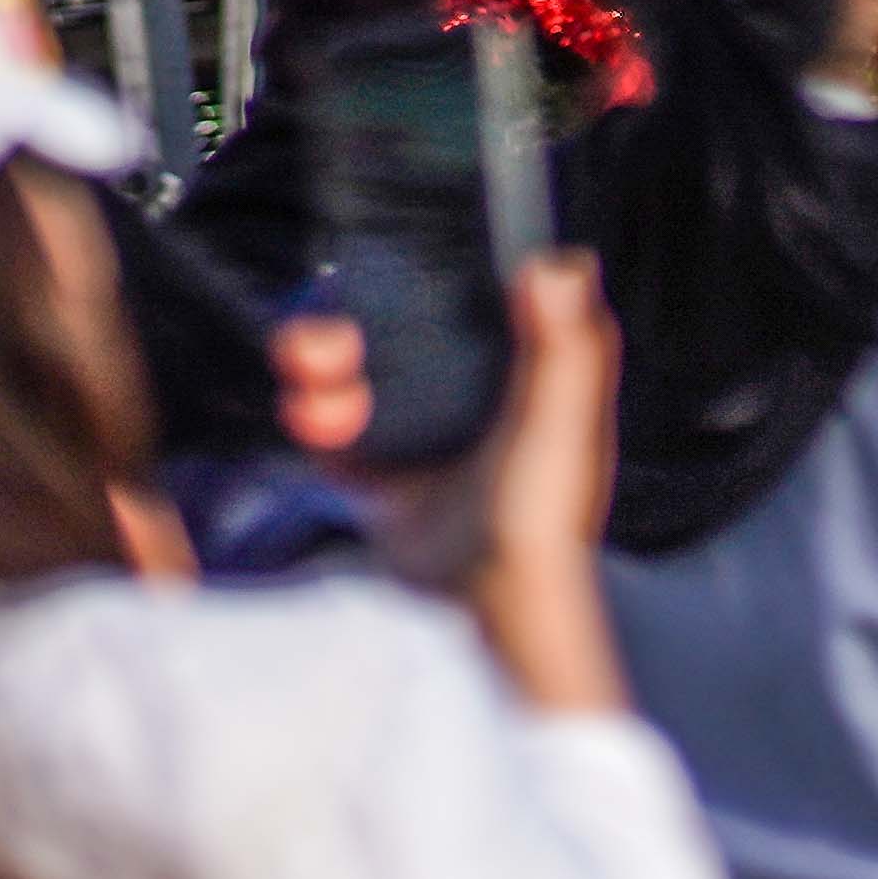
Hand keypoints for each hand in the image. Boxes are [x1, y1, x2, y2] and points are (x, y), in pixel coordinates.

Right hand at [274, 249, 627, 714]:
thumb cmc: (540, 522)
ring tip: (316, 383)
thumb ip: (564, 346)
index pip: (473, 295)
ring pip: (357, 368)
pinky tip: (313, 418)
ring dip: (322, 363)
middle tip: (327, 342)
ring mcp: (426, 434)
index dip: (427, 273)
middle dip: (351, 323)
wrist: (486, 613)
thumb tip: (558, 265)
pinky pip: (333, 425)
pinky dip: (314, 415)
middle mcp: (475, 395)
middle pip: (398, 326)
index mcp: (527, 371)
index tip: (389, 268)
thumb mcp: (558, 422)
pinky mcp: (383, 478)